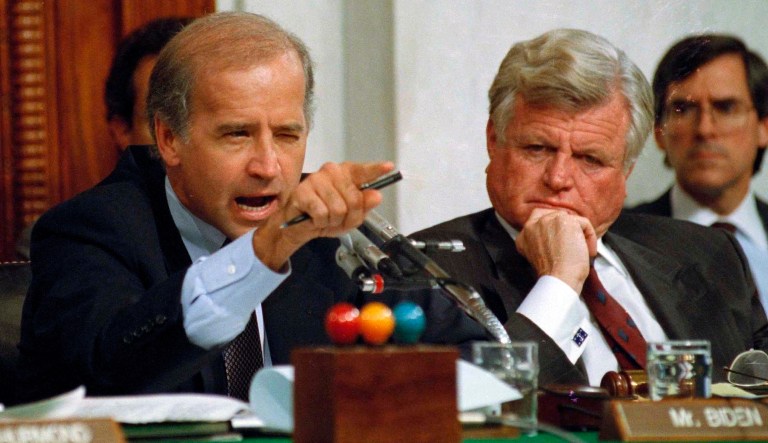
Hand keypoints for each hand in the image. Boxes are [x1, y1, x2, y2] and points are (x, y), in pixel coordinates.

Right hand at [254, 161, 394, 269]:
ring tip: (325, 218)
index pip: (363, 171)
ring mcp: (316, 180)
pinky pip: (322, 213)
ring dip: (333, 221)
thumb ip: (364, 205)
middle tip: (339, 219)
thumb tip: (376, 196)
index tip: (389, 167)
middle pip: (354, 199)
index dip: (376, 170)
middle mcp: (332, 172)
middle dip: (349, 216)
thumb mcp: (351, 216)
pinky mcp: (303, 192)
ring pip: (338, 209)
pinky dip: (320, 222)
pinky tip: (314, 218)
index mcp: (346, 174)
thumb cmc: (326, 217)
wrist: (299, 227)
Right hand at [515, 208, 596, 291]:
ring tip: (581, 251)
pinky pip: (583, 223)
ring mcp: (547, 220)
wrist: (559, 279)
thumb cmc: (554, 274)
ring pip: (570, 220)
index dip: (553, 229)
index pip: (538, 220)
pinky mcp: (563, 220)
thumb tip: (559, 235)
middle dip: (568, 230)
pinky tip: (588, 251)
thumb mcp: (539, 255)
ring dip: (579, 235)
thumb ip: (543, 241)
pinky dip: (590, 237)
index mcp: (524, 236)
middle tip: (574, 245)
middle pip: (556, 217)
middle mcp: (532, 225)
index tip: (562, 240)